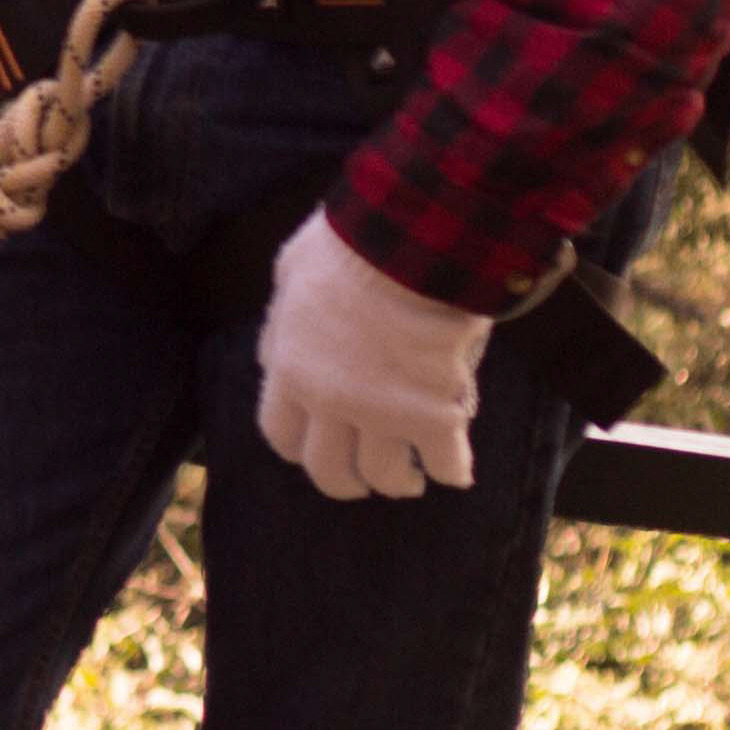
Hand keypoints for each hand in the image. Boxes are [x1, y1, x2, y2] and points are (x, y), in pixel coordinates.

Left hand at [254, 210, 488, 499]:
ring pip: (386, 476)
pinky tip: (456, 469)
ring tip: (412, 478)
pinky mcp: (435, 417)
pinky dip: (452, 471)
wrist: (409, 247)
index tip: (313, 451)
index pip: (281, 434)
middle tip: (363, 480)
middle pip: (329, 470)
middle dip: (346, 482)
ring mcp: (383, 414)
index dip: (298, 449)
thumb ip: (282, 326)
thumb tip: (273, 355)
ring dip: (399, 481)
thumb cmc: (348, 248)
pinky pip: (445, 464)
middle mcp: (330, 402)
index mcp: (290, 369)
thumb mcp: (290, 279)